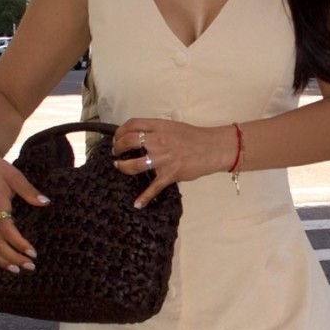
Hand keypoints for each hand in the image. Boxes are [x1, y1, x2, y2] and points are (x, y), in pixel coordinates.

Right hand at [0, 149, 47, 269]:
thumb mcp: (14, 175)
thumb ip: (29, 190)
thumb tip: (45, 202)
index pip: (6, 228)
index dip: (19, 243)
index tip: (33, 252)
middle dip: (12, 257)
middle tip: (29, 266)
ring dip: (0, 261)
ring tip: (16, 270)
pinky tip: (3, 261)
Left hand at [112, 118, 235, 207]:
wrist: (213, 148)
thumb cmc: (194, 137)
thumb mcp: (173, 126)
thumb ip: (156, 130)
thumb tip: (141, 136)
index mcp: (159, 127)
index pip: (132, 124)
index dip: (120, 131)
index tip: (117, 137)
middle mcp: (158, 141)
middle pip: (128, 142)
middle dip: (118, 147)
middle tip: (116, 152)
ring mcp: (163, 159)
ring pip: (134, 164)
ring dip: (122, 167)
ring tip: (119, 166)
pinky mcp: (170, 174)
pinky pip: (154, 188)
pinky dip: (144, 197)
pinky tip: (137, 204)